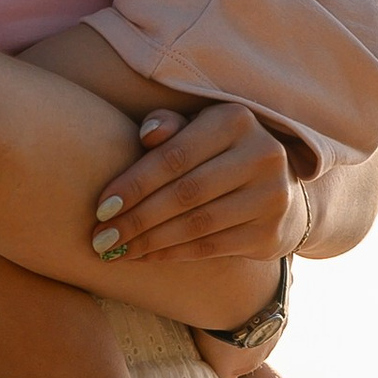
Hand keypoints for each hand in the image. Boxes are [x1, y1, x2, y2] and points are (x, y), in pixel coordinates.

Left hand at [88, 102, 296, 261]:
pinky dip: (172, 254)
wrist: (278, 192)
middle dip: (137, 219)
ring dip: (150, 242)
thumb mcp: (195, 130)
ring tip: (116, 251)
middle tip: (101, 238)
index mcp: (236, 120)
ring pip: (197, 224)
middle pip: (185, 193)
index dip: (134, 184)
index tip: (100, 208)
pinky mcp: (270, 232)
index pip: (175, 156)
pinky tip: (145, 257)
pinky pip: (210, 247)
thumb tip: (148, 134)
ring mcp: (271, 196)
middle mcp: (261, 154)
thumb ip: (168, 126)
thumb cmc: (217, 155)